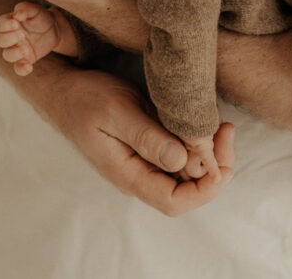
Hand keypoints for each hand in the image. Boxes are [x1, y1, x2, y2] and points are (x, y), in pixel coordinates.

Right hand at [0, 2, 75, 75]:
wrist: (54, 29)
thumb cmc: (41, 17)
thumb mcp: (36, 10)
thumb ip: (25, 8)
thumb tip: (17, 14)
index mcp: (10, 23)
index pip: (0, 24)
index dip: (5, 25)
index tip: (17, 23)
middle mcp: (11, 37)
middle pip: (0, 41)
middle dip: (9, 39)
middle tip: (23, 35)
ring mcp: (17, 49)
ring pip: (7, 55)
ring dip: (14, 53)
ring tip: (26, 49)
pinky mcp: (26, 59)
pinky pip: (18, 68)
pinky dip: (21, 69)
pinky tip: (29, 67)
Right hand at [51, 66, 235, 214]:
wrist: (65, 90)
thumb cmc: (86, 99)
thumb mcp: (117, 112)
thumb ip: (148, 138)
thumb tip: (182, 161)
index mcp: (128, 174)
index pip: (174, 201)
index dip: (205, 189)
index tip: (222, 164)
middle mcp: (139, 175)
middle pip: (188, 189)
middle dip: (215, 166)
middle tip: (226, 130)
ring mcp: (145, 163)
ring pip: (188, 172)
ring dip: (210, 152)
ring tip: (221, 123)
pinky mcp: (150, 147)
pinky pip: (181, 154)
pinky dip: (198, 142)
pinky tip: (206, 121)